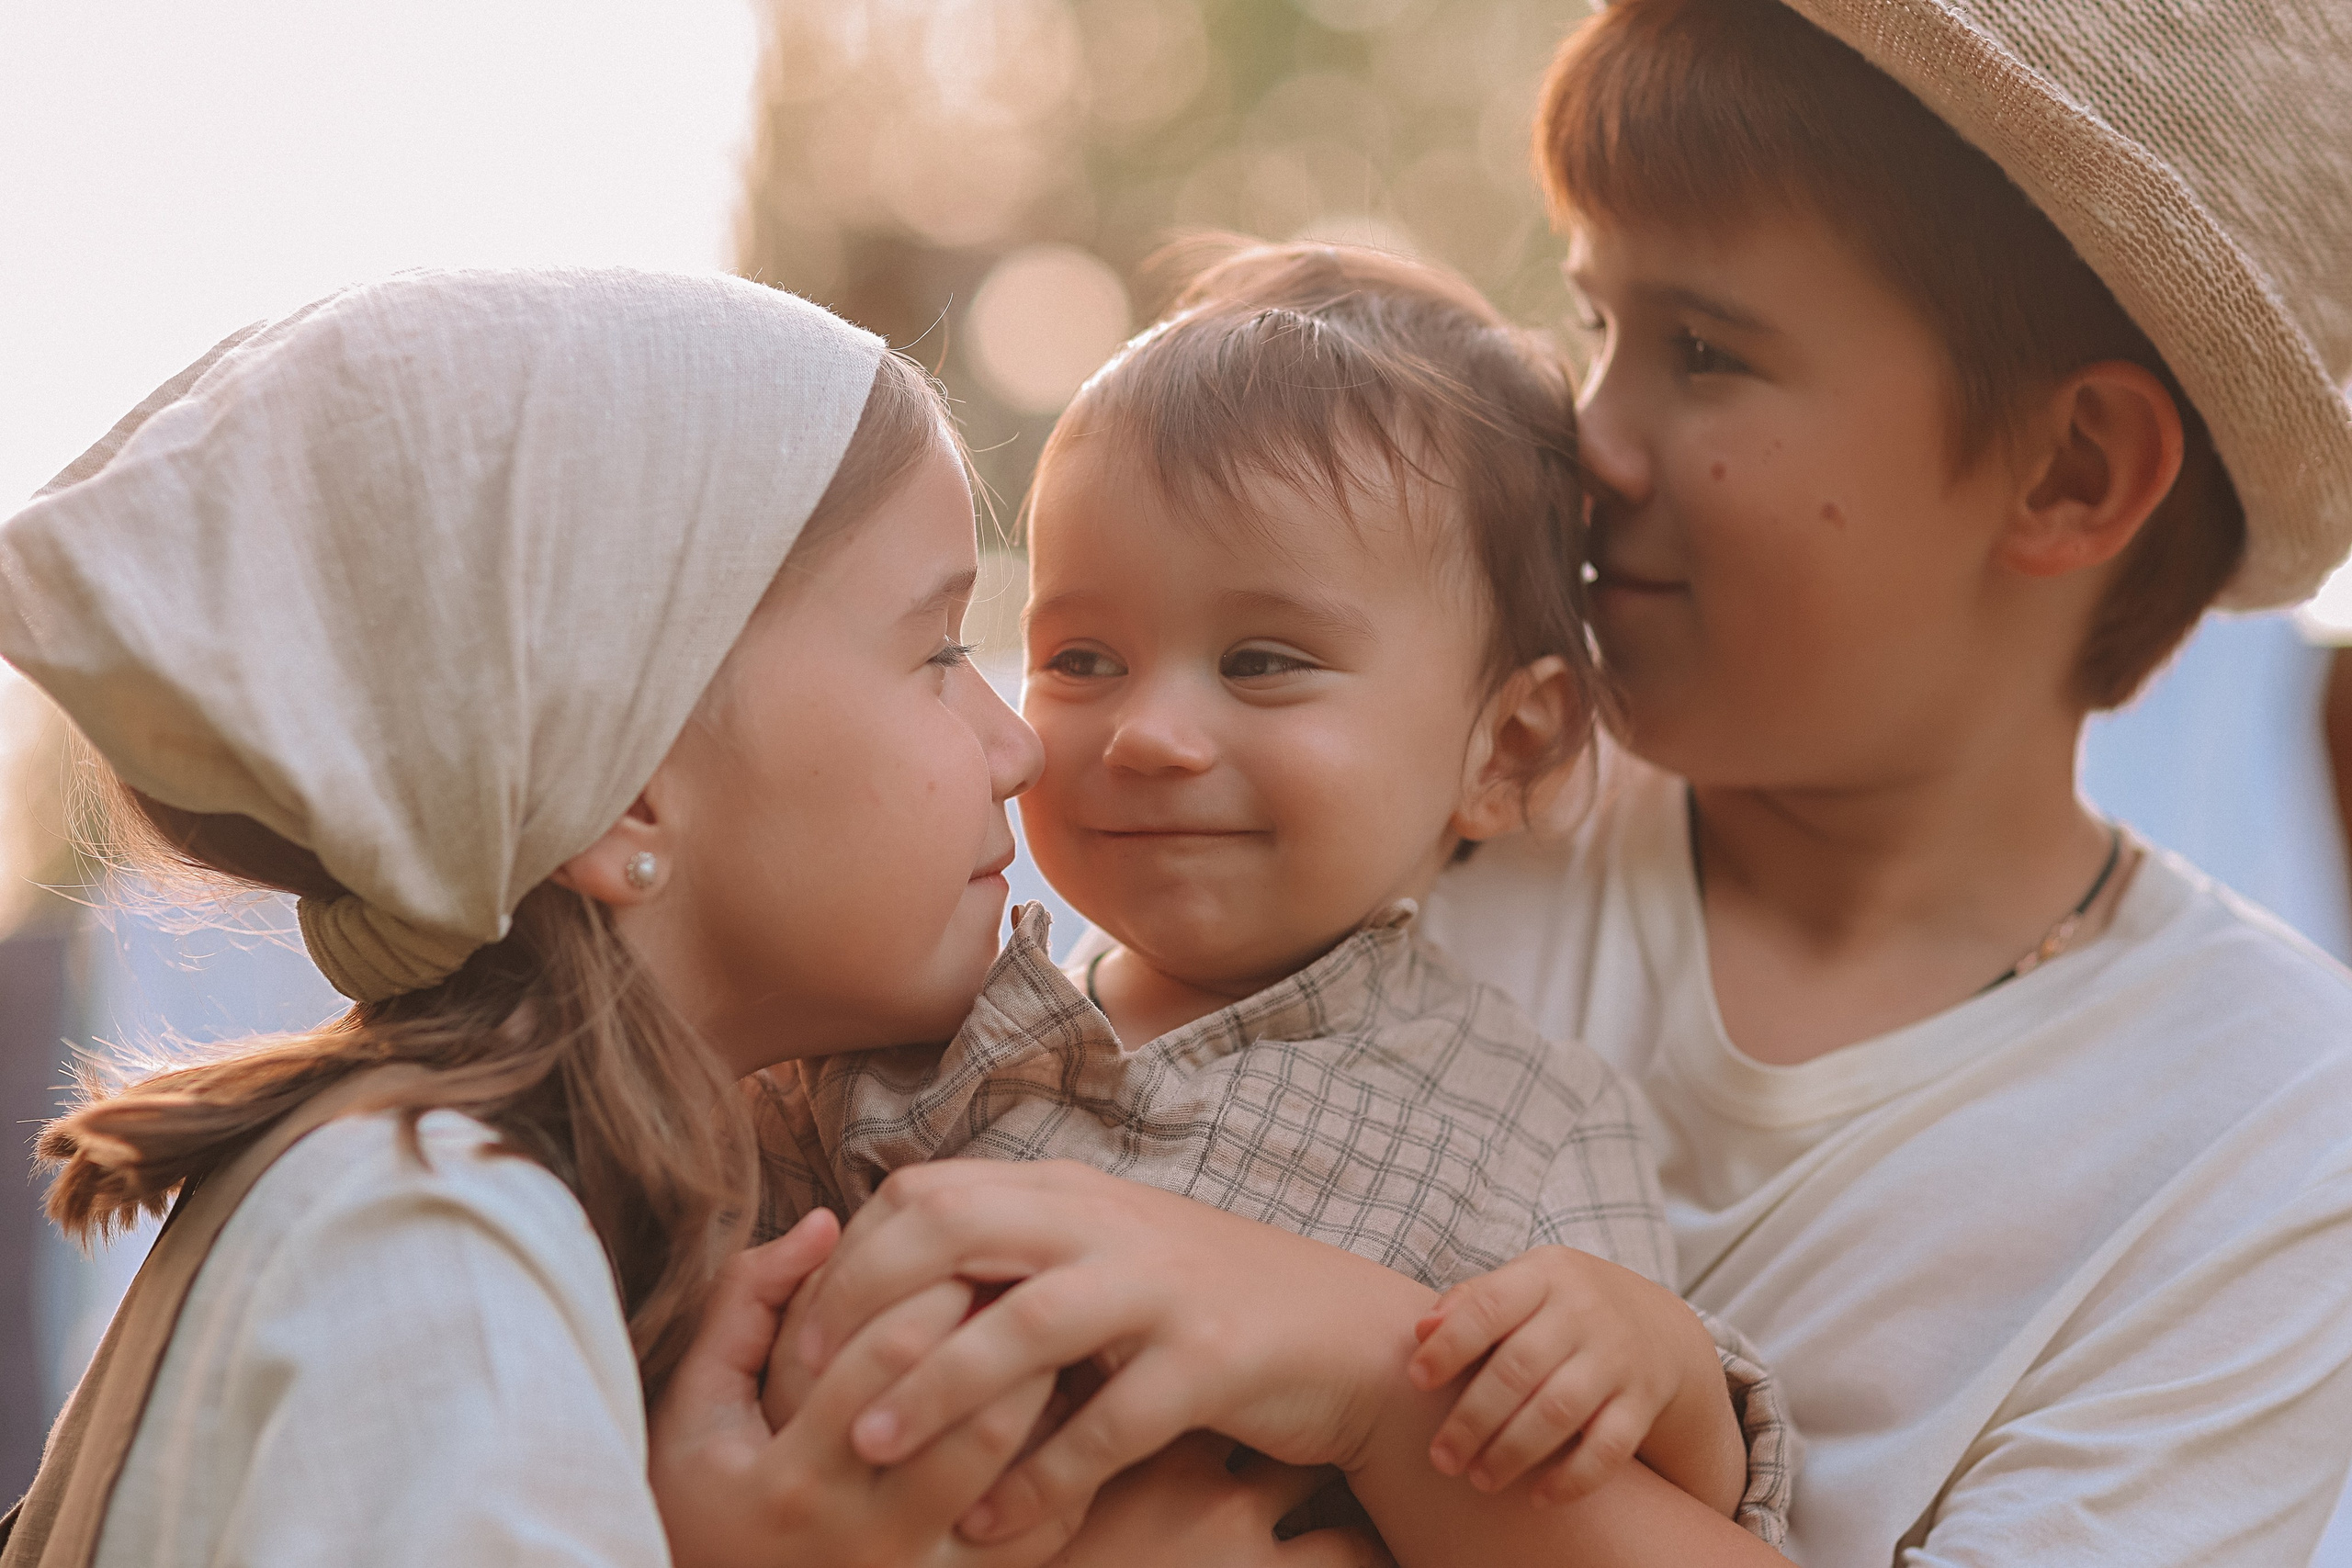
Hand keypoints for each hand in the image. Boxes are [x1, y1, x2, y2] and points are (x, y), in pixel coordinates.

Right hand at [650, 1209, 1078, 1567]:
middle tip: (1024, 1279)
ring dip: (1046, 1393)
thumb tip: (824, 1222)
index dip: (937, 1287)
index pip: (889, 1359)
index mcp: (796, 1481)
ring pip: (1022, 1476)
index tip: (962, 1249)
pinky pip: (1042, 1531)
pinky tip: (1053, 1410)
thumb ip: (744, 1306)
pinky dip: (1061, 1464)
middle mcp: (868, 1539)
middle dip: (1009, 1338)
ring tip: (1044, 1333)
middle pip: (980, 1423)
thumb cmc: (703, 1503)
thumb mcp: (694, 1409)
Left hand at [782, 1160, 1437, 1545]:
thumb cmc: (1199, 1301)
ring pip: (1024, 1325)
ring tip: (872, 1449)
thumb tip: (883, 1277)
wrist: (1344, 1330)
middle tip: (808, 1385)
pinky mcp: (1212, 1359)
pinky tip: (993, 1526)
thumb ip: (1011, 1249)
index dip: (847, 1258)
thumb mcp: (1099, 1250)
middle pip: (954, 1230)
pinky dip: (1041, 1477)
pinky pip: (1109, 1422)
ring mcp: (1162, 1286)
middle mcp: (1107, 1220)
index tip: (798, 1332)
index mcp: (1068, 1191)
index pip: (926, 1193)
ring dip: (936, 1388)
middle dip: (865, 1306)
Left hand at [1408, 1246, 1741, 1512]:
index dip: (1450, 1345)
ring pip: (1560, 1411)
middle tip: (1442, 1458)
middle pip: (1519, 1368)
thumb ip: (1471, 1302)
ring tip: (1478, 1479)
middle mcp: (1586, 1312)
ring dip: (1512, 1452)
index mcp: (1547, 1275)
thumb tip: (1420, 1331)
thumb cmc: (1562, 1308)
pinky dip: (1573, 1478)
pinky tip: (1537, 1498)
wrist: (1659, 1327)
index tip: (1416, 1381)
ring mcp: (1619, 1358)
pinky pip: (1609, 1448)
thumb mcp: (1524, 1283)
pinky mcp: (1643, 1402)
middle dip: (1473, 1418)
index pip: (1491, 1306)